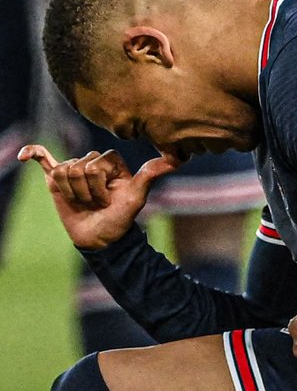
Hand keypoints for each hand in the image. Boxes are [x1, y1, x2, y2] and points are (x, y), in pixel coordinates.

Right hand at [18, 144, 177, 248]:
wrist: (100, 237)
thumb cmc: (120, 217)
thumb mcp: (137, 197)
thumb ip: (150, 175)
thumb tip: (178, 158)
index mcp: (112, 161)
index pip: (98, 162)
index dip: (102, 184)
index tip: (111, 198)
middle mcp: (92, 161)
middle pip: (79, 167)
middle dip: (88, 191)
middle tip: (96, 203)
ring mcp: (73, 168)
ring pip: (63, 172)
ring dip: (73, 193)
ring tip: (84, 202)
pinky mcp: (56, 177)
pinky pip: (43, 158)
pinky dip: (33, 154)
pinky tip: (25, 155)